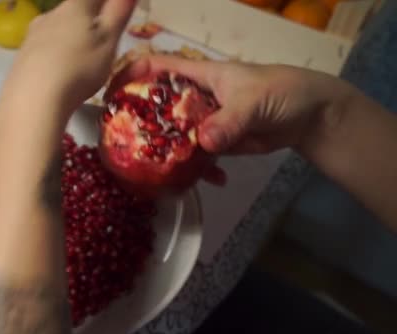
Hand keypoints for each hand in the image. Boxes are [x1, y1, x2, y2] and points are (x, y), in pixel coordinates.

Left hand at [0, 0, 136, 116]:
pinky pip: (43, 50)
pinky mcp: (21, 57)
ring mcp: (32, 35)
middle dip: (88, 21)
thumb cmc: (80, 68)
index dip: (108, 5)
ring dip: (69, 39)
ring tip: (80, 61)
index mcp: (76, 7)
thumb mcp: (108, 41)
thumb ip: (118, 13)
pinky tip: (58, 74)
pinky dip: (54, 57)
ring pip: (56, 30)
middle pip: (74, 11)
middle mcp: (50, 15)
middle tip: (101, 41)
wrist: (34, 99)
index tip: (114, 15)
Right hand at [107, 54, 353, 153]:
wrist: (310, 117)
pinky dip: (200, 169)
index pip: (155, 67)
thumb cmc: (282, 92)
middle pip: (157, 106)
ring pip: (174, 135)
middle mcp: (195, 97)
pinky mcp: (217, 143)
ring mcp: (204, 122)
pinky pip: (198, 157)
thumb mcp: (255, 101)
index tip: (110, 97)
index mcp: (198, 75)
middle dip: (140, 122)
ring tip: (157, 171)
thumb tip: (204, 142)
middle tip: (124, 145)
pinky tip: (209, 181)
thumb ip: (229, 120)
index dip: (130, 76)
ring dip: (166, 152)